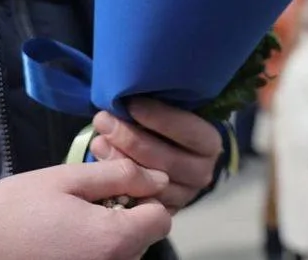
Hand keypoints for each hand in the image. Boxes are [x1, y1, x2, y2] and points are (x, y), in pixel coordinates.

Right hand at [0, 160, 170, 259]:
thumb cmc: (18, 205)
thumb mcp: (70, 177)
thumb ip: (122, 175)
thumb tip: (160, 179)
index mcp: (113, 240)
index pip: (162, 218)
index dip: (146, 196)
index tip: (117, 187)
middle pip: (146, 236)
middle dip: (129, 214)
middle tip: (90, 198)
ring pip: (128, 252)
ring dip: (112, 232)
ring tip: (75, 217)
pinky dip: (97, 248)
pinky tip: (68, 236)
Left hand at [91, 99, 222, 213]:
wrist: (166, 152)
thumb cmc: (163, 125)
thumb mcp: (170, 110)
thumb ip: (160, 105)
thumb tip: (131, 96)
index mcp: (209, 144)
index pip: (190, 132)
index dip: (161, 118)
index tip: (132, 104)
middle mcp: (202, 172)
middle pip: (167, 160)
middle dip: (131, 139)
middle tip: (103, 120)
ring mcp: (183, 195)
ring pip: (151, 182)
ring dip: (120, 160)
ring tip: (98, 139)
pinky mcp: (164, 211)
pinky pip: (139, 200)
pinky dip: (117, 181)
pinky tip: (100, 161)